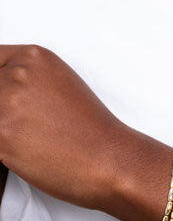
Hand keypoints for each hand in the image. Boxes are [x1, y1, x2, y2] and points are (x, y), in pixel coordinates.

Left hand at [0, 44, 134, 208]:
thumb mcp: (63, 86)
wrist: (112, 162)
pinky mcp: (2, 134)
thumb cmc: (95, 136)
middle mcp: (17, 75)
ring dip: (5, 131)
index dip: (1, 87)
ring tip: (31, 143)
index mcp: (32, 58)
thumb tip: (10, 93)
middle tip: (27, 129)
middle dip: (4, 113)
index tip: (8, 101)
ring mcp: (7, 103)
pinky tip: (29, 155)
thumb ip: (30, 82)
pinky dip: (6, 150)